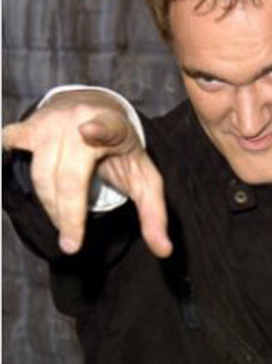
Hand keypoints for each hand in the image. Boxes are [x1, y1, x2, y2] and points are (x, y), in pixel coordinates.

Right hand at [2, 90, 172, 257]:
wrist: (97, 111)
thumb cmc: (123, 152)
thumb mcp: (145, 179)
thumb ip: (155, 215)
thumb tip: (164, 251)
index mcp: (115, 128)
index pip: (107, 129)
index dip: (98, 130)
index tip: (88, 132)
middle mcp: (81, 119)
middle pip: (66, 176)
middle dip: (66, 215)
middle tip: (71, 244)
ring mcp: (52, 121)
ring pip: (40, 173)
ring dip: (48, 204)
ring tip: (62, 220)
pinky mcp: (30, 124)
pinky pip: (11, 144)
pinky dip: (7, 158)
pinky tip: (14, 166)